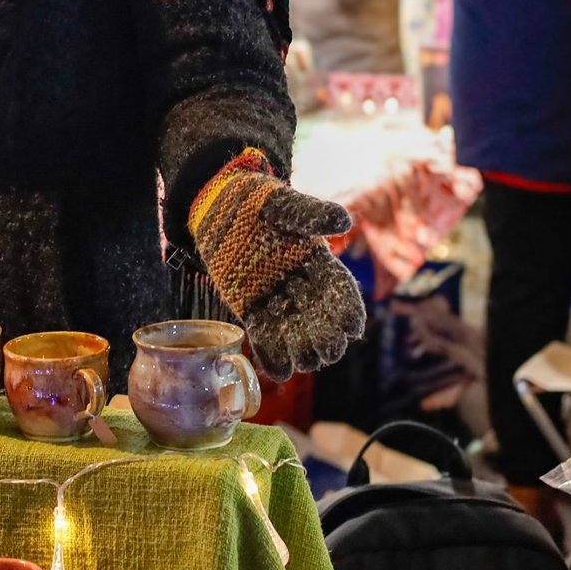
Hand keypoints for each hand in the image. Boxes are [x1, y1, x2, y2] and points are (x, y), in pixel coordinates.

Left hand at [190, 168, 365, 379]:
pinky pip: (265, 338)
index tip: (352, 328)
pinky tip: (278, 369)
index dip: (350, 311)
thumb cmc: (255, 200)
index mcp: (316, 261)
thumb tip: (345, 220)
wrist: (217, 206)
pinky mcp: (250, 309)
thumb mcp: (283, 202)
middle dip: (329, 339)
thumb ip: (311, 213)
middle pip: (323, 321)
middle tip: (328, 350)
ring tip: (305, 361)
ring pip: (297, 335)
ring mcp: (275, 299)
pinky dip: (272, 356)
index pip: (341, 291)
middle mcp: (300, 285)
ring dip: (304, 352)